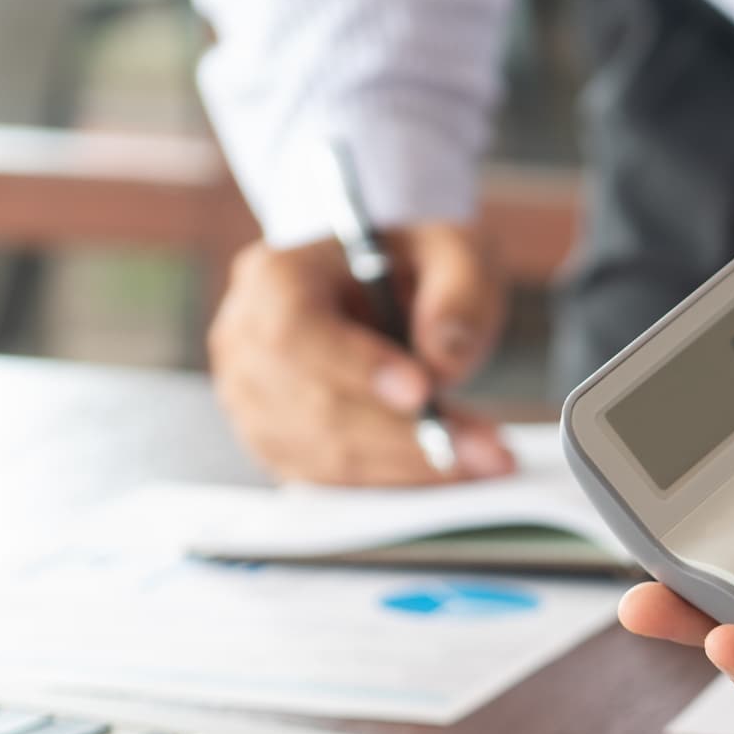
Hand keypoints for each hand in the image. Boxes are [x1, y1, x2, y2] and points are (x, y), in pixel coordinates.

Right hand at [208, 220, 513, 483]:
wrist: (388, 295)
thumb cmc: (416, 267)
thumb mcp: (452, 250)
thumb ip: (458, 290)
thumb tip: (443, 356)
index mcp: (275, 277)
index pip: (295, 331)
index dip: (355, 367)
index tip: (422, 390)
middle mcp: (247, 341)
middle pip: (314, 405)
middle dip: (406, 435)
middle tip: (486, 449)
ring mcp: (254, 401)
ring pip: (325, 453)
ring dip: (409, 467)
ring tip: (485, 462)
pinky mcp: (277, 445)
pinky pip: (331, 480)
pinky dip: (394, 483)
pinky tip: (450, 474)